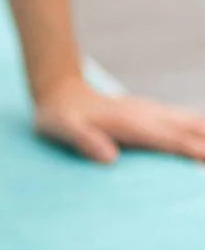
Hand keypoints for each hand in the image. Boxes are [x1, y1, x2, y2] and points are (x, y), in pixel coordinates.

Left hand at [34, 76, 204, 163]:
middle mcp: (150, 116)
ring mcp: (153, 113)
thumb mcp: (62, 130)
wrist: (59, 91)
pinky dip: (204, 129)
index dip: (199, 153)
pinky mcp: (152, 114)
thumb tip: (108, 159)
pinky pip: (187, 121)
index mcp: (134, 125)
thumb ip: (83, 142)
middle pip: (196, 130)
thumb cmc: (58, 117)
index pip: (176, 142)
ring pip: (196, 122)